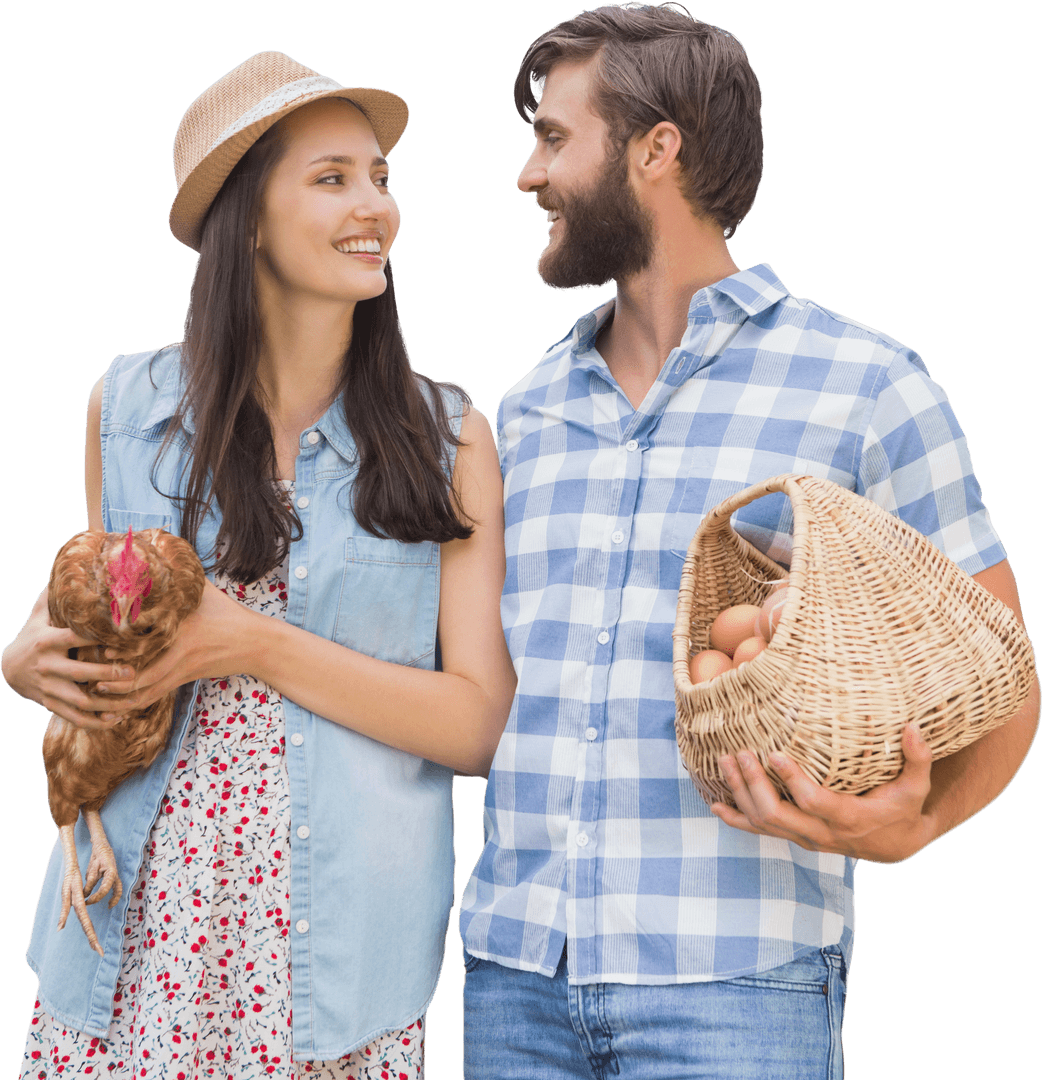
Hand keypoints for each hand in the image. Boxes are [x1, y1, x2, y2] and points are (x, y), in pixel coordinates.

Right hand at [1, 589, 134, 729]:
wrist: (9, 667)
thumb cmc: (34, 634)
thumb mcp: (41, 615)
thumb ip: (57, 595)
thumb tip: (71, 566)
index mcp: (48, 641)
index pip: (75, 638)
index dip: (98, 638)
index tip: (124, 636)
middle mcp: (47, 666)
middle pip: (81, 672)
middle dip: (109, 673)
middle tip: (133, 671)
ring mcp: (49, 688)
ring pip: (80, 699)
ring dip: (107, 702)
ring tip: (131, 700)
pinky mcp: (50, 704)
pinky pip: (73, 717)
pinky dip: (95, 721)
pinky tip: (115, 719)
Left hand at [93, 579, 259, 715]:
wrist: (254, 642)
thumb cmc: (228, 613)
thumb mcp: (205, 591)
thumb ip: (181, 578)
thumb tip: (159, 553)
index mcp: (180, 626)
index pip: (143, 640)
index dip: (117, 648)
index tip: (96, 645)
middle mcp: (178, 649)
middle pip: (139, 672)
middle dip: (110, 677)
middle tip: (86, 673)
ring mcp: (182, 667)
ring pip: (145, 689)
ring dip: (119, 695)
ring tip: (96, 690)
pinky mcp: (186, 678)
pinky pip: (156, 695)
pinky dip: (136, 701)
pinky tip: (119, 701)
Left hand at [711, 722, 935, 863]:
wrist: (894, 846)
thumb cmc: (903, 809)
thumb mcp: (916, 787)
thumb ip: (918, 759)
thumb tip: (913, 727)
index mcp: (848, 818)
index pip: (813, 802)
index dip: (792, 780)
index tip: (774, 753)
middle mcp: (820, 833)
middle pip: (777, 814)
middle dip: (754, 784)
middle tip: (739, 754)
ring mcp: (804, 837)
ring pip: (763, 823)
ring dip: (739, 793)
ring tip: (724, 762)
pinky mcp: (794, 837)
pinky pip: (759, 831)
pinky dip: (736, 819)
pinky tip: (715, 805)